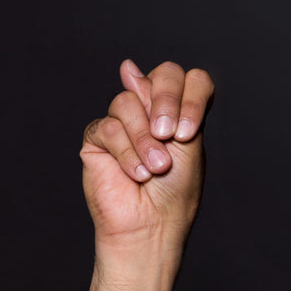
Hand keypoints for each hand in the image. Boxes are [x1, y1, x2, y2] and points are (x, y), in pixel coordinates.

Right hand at [80, 60, 213, 273]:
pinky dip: (126, 153)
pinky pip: (108, 127)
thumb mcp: (187, 142)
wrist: (152, 224)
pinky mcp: (98, 138)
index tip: (188, 131)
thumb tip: (127, 66)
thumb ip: (168, 102)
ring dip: (145, 139)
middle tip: (170, 135)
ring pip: (128, 101)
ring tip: (156, 168)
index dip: (192, 95)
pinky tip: (136, 174)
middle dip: (167, 103)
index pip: (191, 79)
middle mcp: (153, 110)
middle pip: (161, 76)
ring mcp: (125, 122)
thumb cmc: (176, 190)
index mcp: (183, 110)